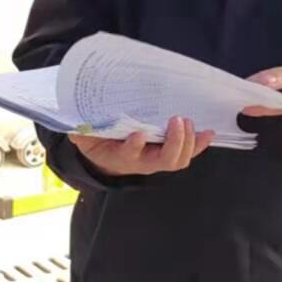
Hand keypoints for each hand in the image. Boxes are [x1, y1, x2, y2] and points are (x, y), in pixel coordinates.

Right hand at [70, 116, 212, 176]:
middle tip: (176, 119)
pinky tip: (208, 133)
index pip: (128, 155)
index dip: (134, 147)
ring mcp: (157, 160)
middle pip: (164, 161)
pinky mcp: (168, 155)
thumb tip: (74, 120)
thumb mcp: (84, 135)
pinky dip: (199, 144)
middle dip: (174, 142)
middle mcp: (142, 162)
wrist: (104, 159)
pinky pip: (187, 154)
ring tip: (187, 121)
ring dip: (188, 142)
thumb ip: (80, 128)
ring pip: (178, 160)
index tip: (138, 135)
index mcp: (120, 156)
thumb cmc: (98, 141)